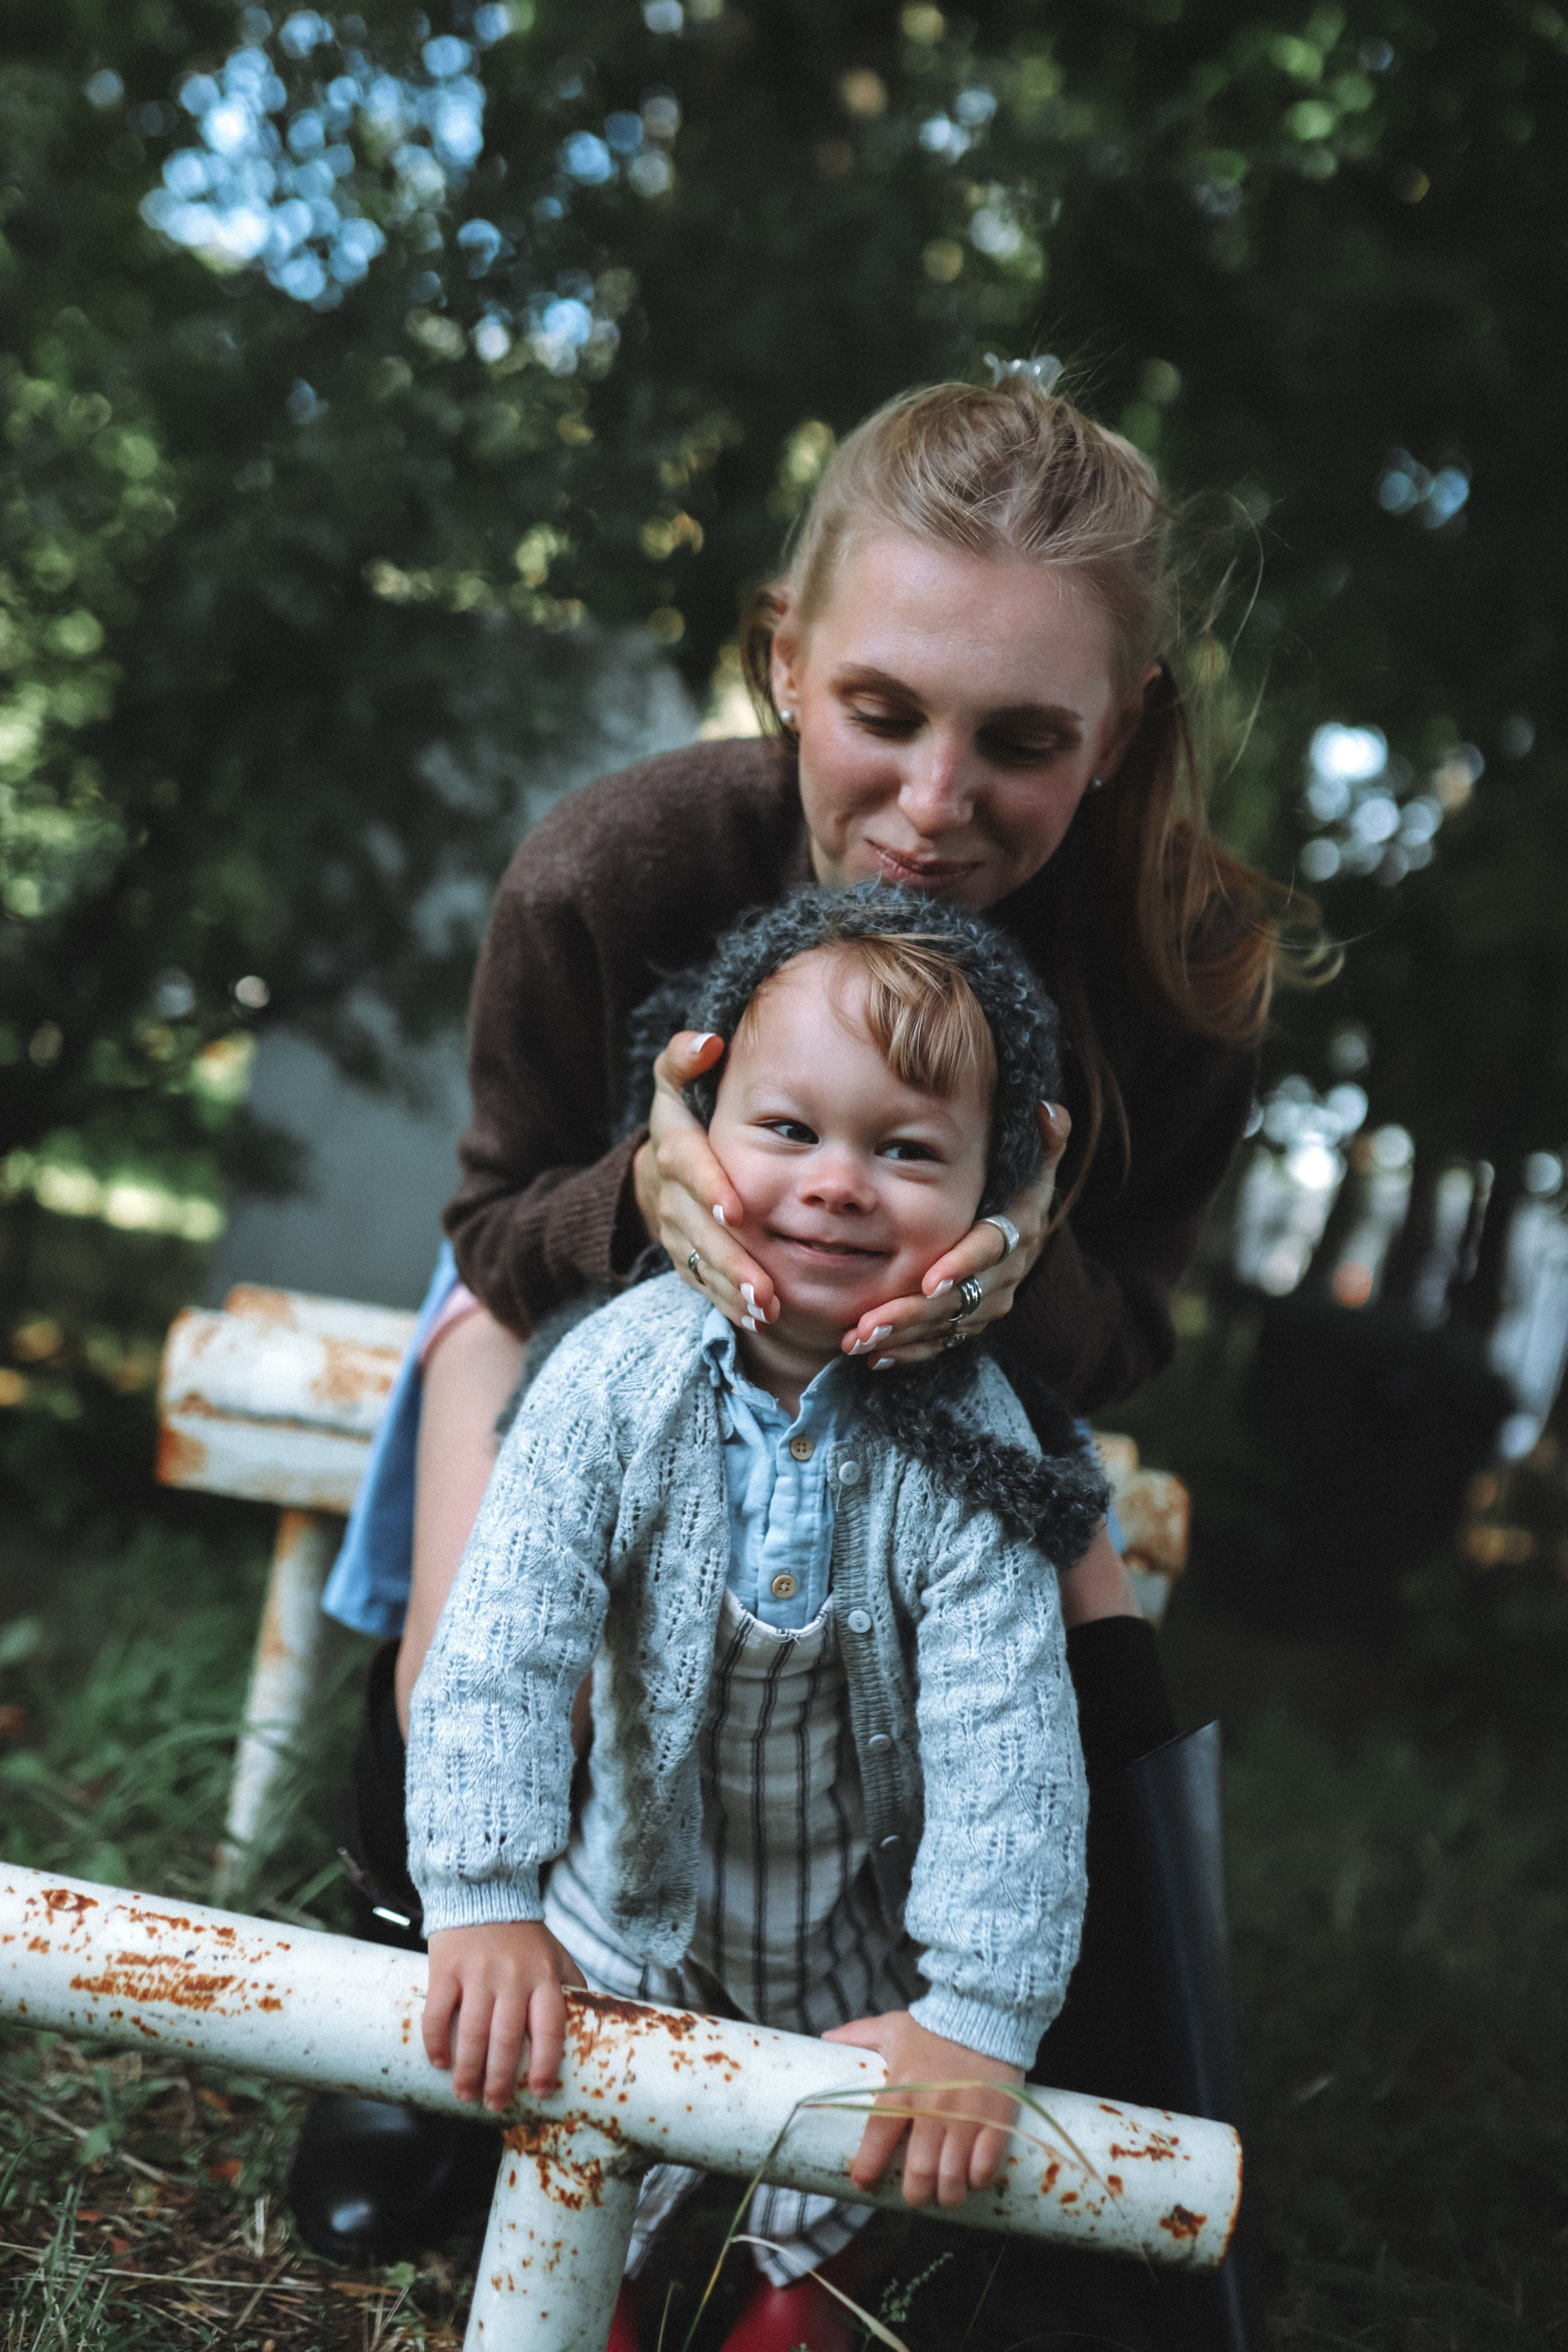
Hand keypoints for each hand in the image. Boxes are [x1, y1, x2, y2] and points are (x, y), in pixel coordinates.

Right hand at [422, 1920, 584, 2110]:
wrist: (485, 1892)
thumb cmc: (523, 1936)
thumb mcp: (555, 1956)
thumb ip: (570, 1988)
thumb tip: (591, 2026)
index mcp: (543, 1977)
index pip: (549, 2028)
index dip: (546, 2064)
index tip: (541, 2092)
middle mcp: (512, 1977)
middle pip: (507, 2039)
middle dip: (500, 2079)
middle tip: (494, 2104)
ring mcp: (477, 1973)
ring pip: (472, 2032)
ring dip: (468, 2070)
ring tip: (466, 2094)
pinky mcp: (446, 1968)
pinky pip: (437, 2012)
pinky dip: (436, 2041)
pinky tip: (439, 2062)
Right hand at [632, 1031, 781, 1333]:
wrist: (654, 1173)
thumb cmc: (684, 1120)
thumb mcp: (675, 1082)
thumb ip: (683, 1059)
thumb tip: (708, 1042)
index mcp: (675, 1147)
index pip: (688, 1165)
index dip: (709, 1187)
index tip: (737, 1210)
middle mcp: (671, 1194)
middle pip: (699, 1229)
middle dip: (730, 1259)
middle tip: (765, 1288)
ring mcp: (677, 1232)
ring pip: (702, 1265)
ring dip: (733, 1290)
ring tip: (767, 1309)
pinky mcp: (685, 1260)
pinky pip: (704, 1286)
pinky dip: (729, 1304)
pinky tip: (758, 1319)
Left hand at [821, 2011, 1023, 2209]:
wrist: (985, 2011)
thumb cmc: (935, 2026)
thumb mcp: (893, 2027)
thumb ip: (859, 2034)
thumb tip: (826, 2038)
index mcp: (902, 2087)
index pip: (878, 2136)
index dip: (868, 2167)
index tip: (862, 2184)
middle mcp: (934, 2106)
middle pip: (920, 2171)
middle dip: (915, 2194)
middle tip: (915, 2195)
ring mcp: (968, 2116)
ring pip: (953, 2177)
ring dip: (947, 2195)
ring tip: (944, 2194)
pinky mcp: (997, 2120)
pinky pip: (985, 2167)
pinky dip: (977, 2180)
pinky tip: (972, 2178)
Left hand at [840, 1103, 1069, 1365]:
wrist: (1023, 1236)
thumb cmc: (1016, 1190)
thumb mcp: (1033, 1164)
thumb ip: (1043, 1139)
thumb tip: (1047, 1109)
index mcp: (1016, 1233)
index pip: (990, 1249)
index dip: (963, 1265)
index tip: (931, 1279)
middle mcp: (1003, 1276)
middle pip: (959, 1300)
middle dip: (914, 1313)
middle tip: (870, 1323)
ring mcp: (985, 1305)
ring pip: (944, 1327)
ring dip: (902, 1336)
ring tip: (858, 1341)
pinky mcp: (968, 1325)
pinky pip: (939, 1345)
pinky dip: (907, 1352)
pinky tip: (872, 1357)